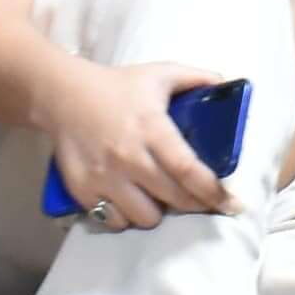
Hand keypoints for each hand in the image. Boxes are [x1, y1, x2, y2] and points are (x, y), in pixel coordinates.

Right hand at [42, 58, 241, 229]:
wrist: (62, 94)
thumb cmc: (116, 86)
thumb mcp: (159, 74)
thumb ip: (195, 78)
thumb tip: (226, 84)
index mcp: (152, 129)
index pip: (188, 170)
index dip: (213, 192)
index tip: (232, 205)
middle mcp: (129, 157)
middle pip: (173, 199)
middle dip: (194, 205)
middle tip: (200, 200)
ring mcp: (104, 177)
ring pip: (145, 218)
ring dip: (157, 212)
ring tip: (157, 196)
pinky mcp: (83, 190)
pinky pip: (114, 220)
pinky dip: (126, 215)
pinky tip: (129, 199)